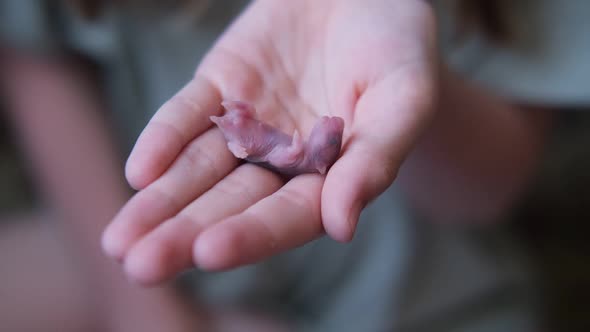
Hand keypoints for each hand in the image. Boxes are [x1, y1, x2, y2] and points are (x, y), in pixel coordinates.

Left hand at [102, 0, 436, 283]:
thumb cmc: (398, 44)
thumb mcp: (403, 97)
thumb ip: (376, 160)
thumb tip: (342, 226)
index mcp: (330, 175)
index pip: (288, 216)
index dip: (252, 234)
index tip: (210, 252)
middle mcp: (284, 158)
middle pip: (232, 202)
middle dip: (187, 234)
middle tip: (142, 265)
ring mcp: (249, 122)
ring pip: (200, 167)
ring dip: (161, 202)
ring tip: (121, 240)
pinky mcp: (223, 84)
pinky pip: (189, 114)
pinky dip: (164, 139)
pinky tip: (139, 172)